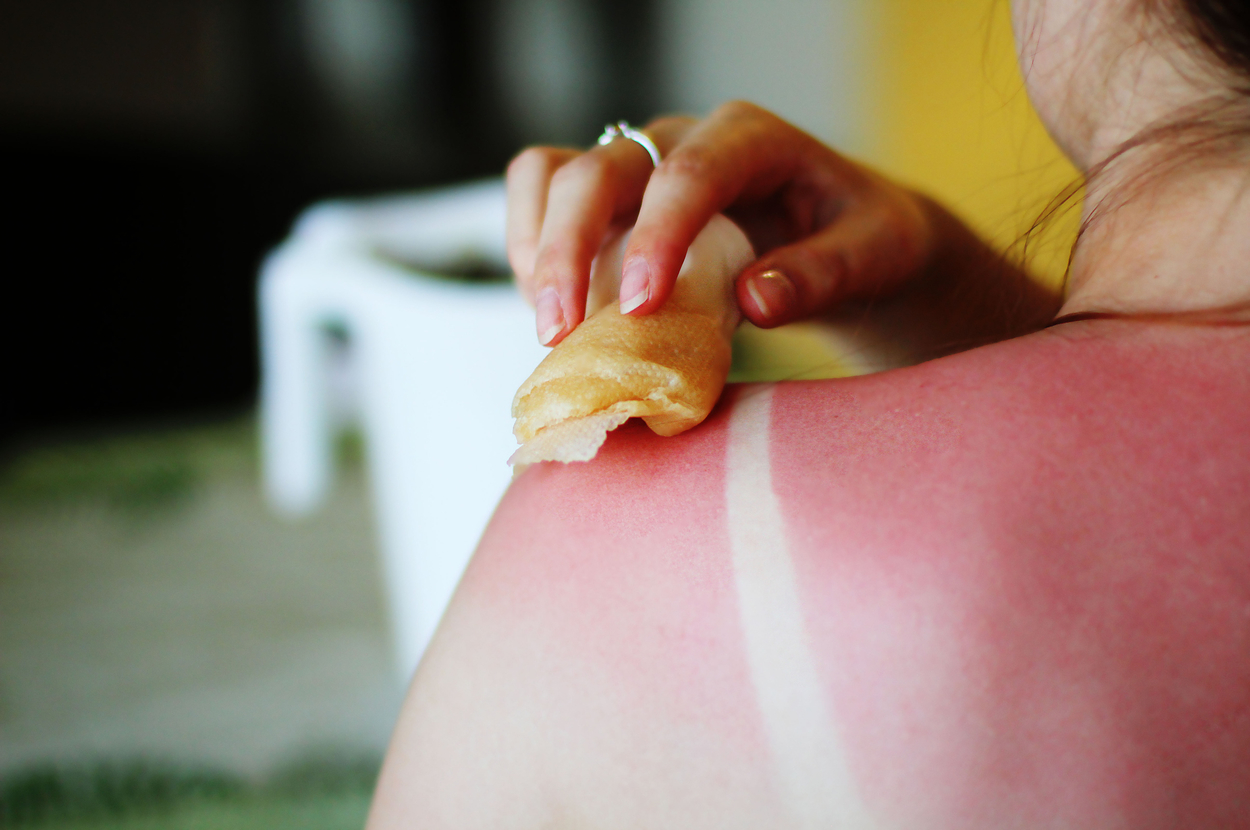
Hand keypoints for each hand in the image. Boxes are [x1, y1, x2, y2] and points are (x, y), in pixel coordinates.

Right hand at [506, 101, 937, 345]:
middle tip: (559, 333)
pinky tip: (558, 315)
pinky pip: (543, 202)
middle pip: (598, 169)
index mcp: (751, 140)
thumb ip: (823, 273)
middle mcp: (682, 140)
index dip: (657, 236)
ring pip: (551, 174)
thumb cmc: (861, 239)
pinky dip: (533, 254)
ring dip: (535, 249)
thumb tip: (756, 300)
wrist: (843, 236)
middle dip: (567, 249)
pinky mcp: (612, 202)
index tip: (640, 306)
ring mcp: (639, 168)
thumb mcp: (873, 254)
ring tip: (550, 327)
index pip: (689, 172)